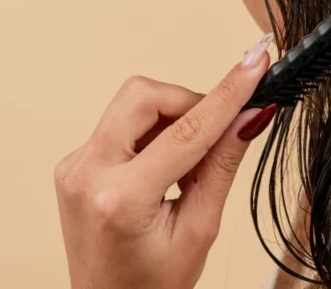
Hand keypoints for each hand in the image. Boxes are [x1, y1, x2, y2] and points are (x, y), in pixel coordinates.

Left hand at [54, 34, 276, 288]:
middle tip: (218, 131)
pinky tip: (164, 170)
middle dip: (189, 102)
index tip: (255, 63)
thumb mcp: (200, 230)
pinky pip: (121, 124)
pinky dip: (153, 134)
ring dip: (171, 119)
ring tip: (188, 166)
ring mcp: (74, 166)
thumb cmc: (152, 284)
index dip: (228, 93)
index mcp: (120, 199)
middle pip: (143, 95)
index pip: (186, 130)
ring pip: (132, 104)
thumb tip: (251, 114)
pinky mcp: (74, 162)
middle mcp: (86, 175)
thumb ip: (223, 165)